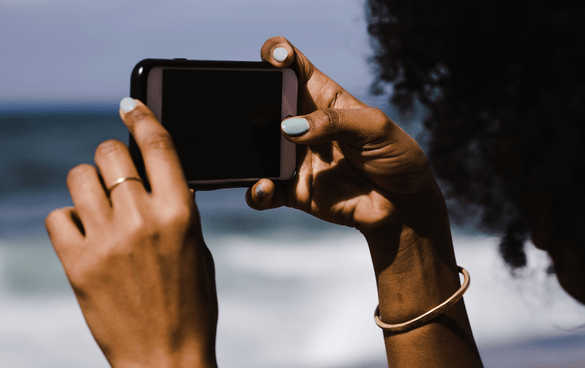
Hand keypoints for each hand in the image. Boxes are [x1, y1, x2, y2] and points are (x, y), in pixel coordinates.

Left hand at [45, 100, 217, 367]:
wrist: (165, 356)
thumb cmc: (191, 303)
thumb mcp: (197, 248)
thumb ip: (177, 208)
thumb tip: (158, 176)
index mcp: (180, 214)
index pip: (158, 144)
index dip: (142, 116)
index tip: (130, 105)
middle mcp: (141, 219)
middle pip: (111, 153)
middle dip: (114, 155)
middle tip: (119, 172)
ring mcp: (106, 240)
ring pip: (79, 178)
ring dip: (90, 184)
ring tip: (100, 205)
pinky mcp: (78, 264)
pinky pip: (58, 216)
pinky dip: (70, 219)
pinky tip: (86, 234)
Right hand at [247, 37, 431, 236]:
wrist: (403, 205)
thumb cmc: (395, 157)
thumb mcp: (374, 127)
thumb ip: (334, 121)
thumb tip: (290, 127)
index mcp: (322, 99)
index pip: (293, 68)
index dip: (279, 54)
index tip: (277, 58)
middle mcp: (302, 126)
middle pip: (265, 103)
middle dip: (252, 100)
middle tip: (258, 110)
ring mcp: (294, 158)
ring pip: (256, 149)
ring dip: (247, 149)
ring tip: (258, 155)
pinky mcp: (293, 190)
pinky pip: (264, 192)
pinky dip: (256, 191)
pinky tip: (264, 188)